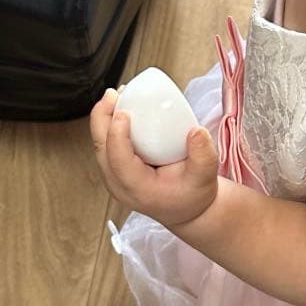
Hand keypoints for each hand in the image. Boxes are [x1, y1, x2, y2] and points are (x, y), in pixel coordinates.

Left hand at [90, 88, 219, 228]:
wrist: (189, 211)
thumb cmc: (195, 194)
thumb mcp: (206, 177)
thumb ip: (204, 155)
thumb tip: (195, 130)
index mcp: (138, 188)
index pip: (118, 159)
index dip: (116, 134)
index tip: (123, 112)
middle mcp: (120, 185)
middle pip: (101, 149)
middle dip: (102, 118)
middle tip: (113, 94)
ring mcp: (115, 180)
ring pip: (100, 146)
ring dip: (102, 119)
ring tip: (115, 96)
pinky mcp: (116, 172)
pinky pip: (106, 146)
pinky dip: (108, 126)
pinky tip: (119, 108)